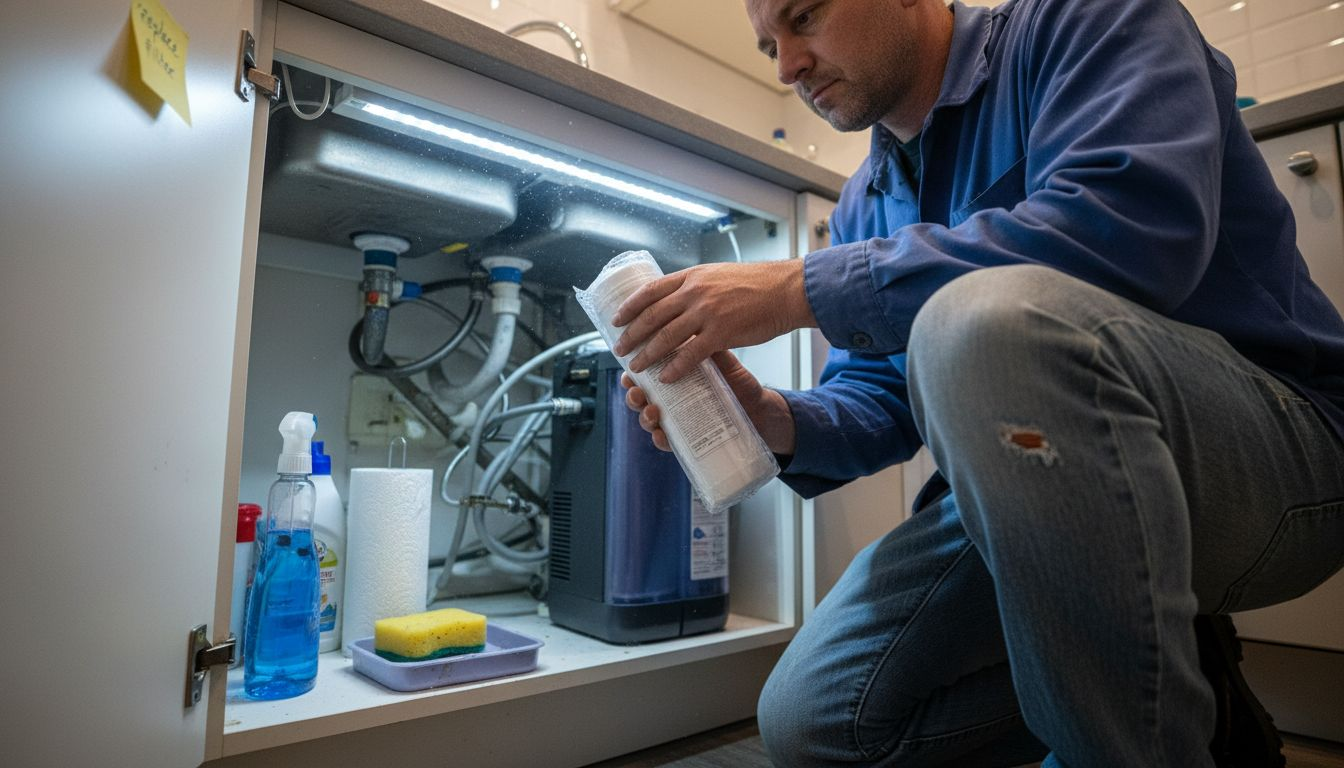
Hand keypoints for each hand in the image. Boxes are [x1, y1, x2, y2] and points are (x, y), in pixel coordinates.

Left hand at [611, 260, 815, 382]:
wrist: (786, 290)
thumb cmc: (757, 284)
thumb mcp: (718, 276)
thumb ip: (696, 287)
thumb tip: (677, 300)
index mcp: (691, 277)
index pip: (650, 291)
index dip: (630, 307)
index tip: (616, 320)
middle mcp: (694, 292)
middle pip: (651, 316)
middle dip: (631, 335)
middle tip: (619, 350)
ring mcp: (706, 312)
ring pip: (666, 337)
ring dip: (647, 355)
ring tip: (636, 367)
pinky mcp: (721, 333)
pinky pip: (691, 354)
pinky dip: (675, 368)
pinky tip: (666, 378)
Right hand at [621, 351, 797, 454]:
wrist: (759, 407)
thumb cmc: (735, 380)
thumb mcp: (721, 359)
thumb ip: (705, 344)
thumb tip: (691, 323)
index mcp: (673, 374)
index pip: (646, 371)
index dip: (632, 370)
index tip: (627, 366)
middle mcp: (671, 397)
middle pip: (641, 396)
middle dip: (633, 395)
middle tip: (635, 392)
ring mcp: (679, 417)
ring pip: (649, 419)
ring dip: (644, 417)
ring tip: (651, 413)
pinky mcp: (691, 435)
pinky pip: (669, 441)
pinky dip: (661, 439)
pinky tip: (661, 435)